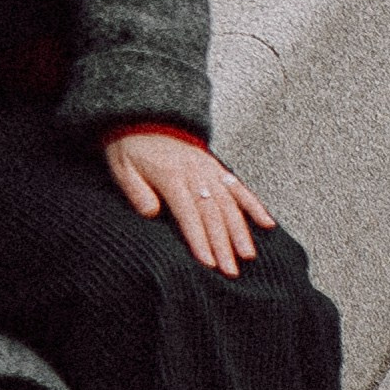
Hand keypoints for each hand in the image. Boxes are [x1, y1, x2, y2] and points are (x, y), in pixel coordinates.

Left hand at [102, 130, 273, 276]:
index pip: (188, 214)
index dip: (199, 239)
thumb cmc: (130, 149)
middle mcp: (195, 173)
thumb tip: (152, 214)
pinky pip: (239, 187)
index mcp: (171, 177)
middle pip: (212, 213)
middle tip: (230, 271)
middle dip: (223, 244)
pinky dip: (254, 205)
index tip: (208, 263)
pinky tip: (267, 223)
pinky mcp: (216, 167)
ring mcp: (208, 170)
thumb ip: (136, 192)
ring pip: (229, 203)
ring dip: (240, 231)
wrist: (144, 118)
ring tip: (248, 255)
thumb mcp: (122, 168)